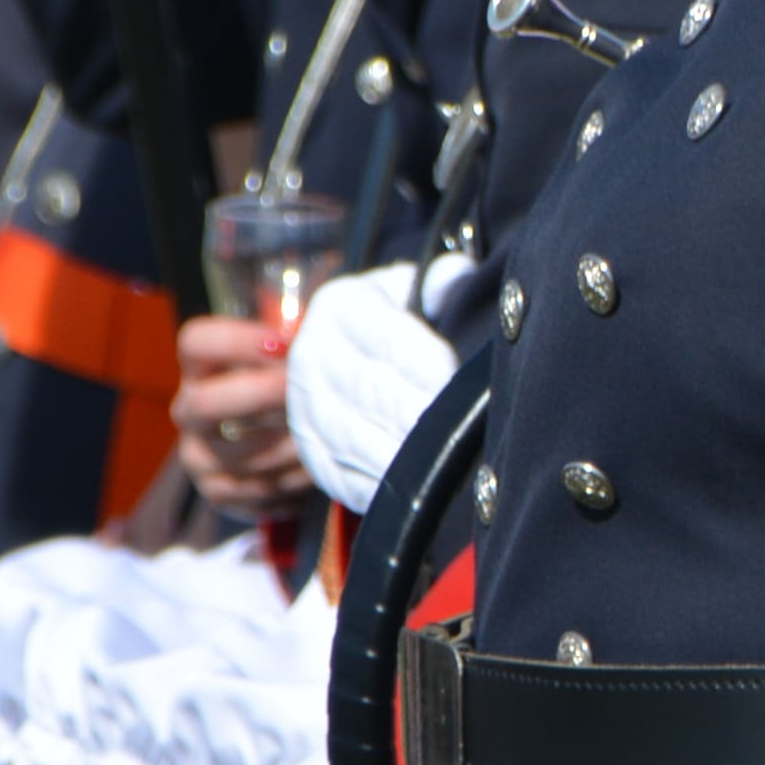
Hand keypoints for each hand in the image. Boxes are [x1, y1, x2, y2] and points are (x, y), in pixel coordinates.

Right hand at [172, 309, 316, 520]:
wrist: (281, 442)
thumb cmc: (288, 382)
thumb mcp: (290, 350)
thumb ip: (298, 332)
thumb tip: (324, 325)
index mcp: (200, 367)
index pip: (195, 342)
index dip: (237, 341)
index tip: (285, 344)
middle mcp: (188, 412)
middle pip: (207, 403)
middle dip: (262, 394)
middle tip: (305, 388)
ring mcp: (198, 457)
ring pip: (244, 453)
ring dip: (293, 442)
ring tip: (330, 430)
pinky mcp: (218, 493)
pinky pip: (259, 489)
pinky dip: (295, 479)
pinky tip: (318, 463)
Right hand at [281, 261, 458, 515]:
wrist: (344, 354)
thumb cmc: (393, 318)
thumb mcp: (410, 287)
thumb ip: (438, 280)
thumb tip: (455, 275)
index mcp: (339, 307)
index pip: (387, 337)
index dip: (425, 361)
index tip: (457, 380)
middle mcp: (312, 357)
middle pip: (371, 392)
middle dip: (419, 414)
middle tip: (459, 430)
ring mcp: (306, 411)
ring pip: (355, 439)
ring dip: (402, 456)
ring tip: (443, 464)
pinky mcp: (312, 454)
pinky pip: (343, 477)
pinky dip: (379, 487)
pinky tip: (415, 489)